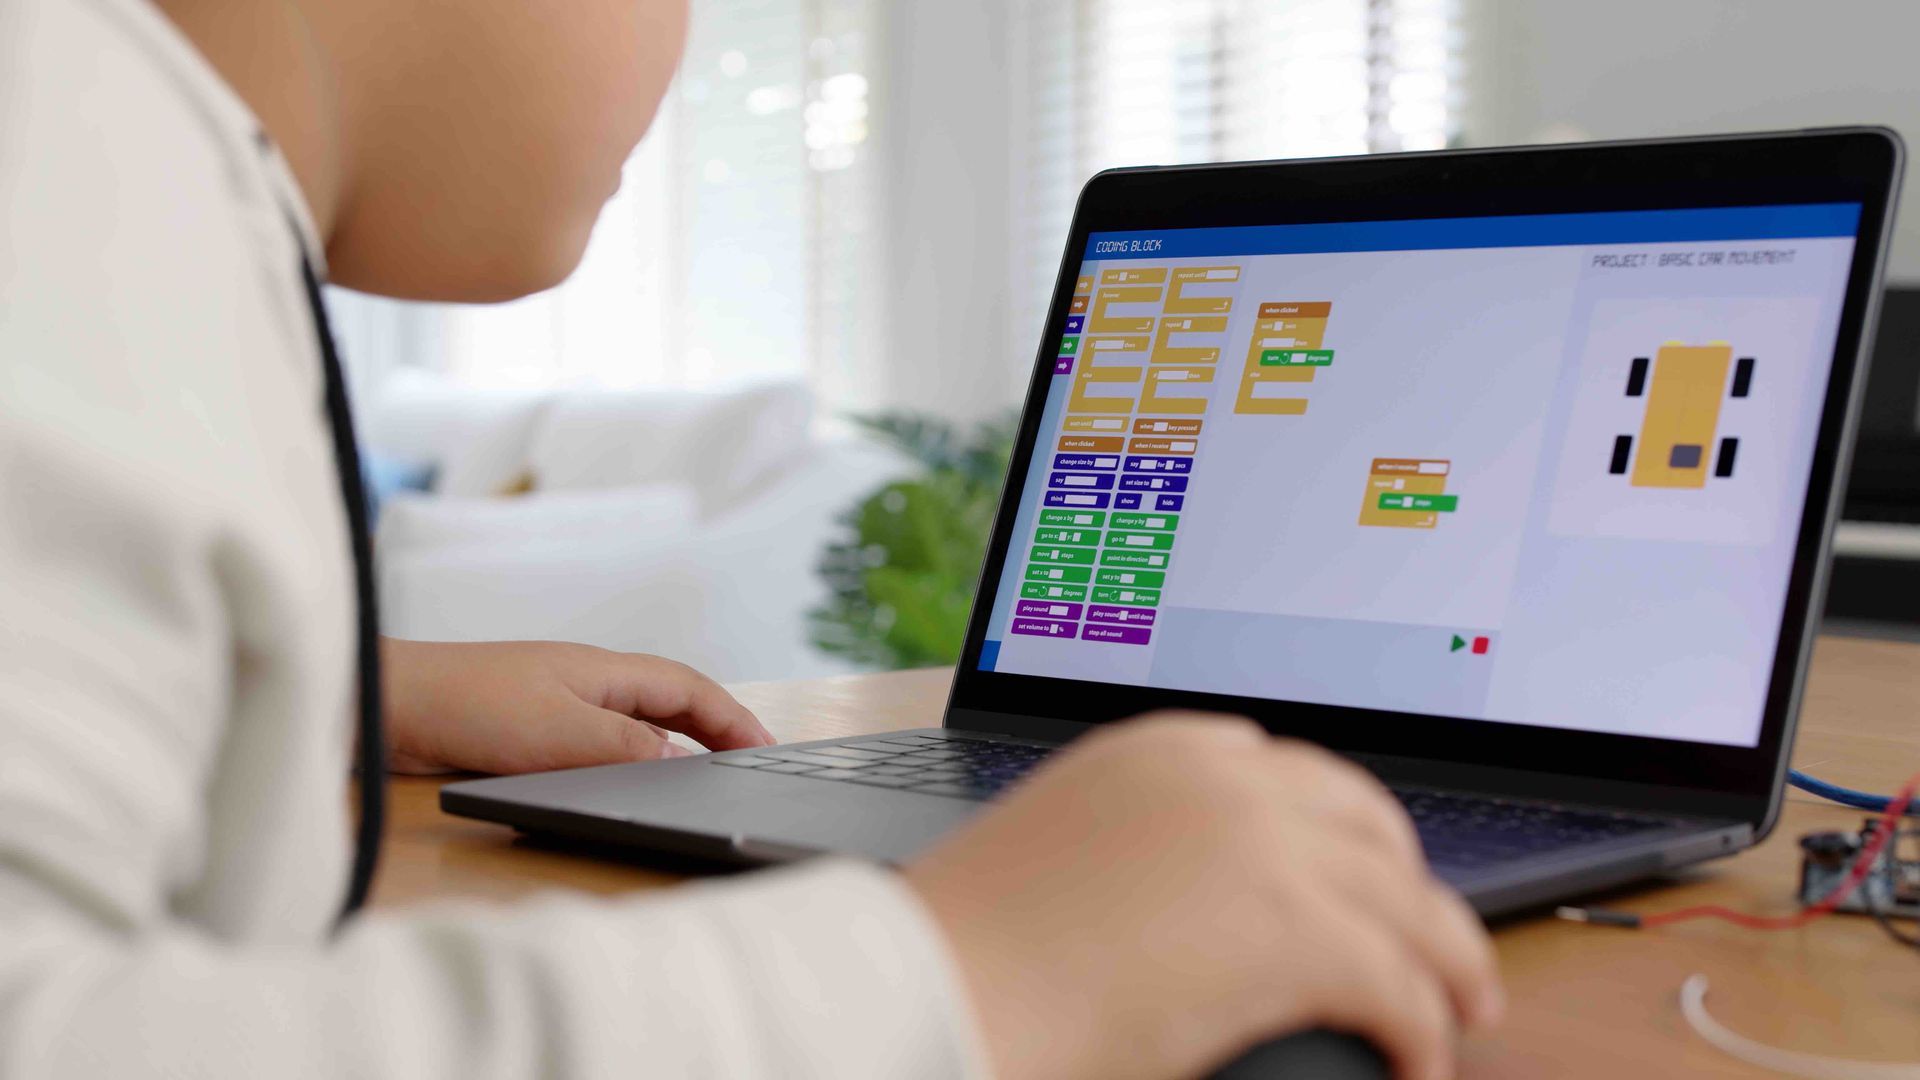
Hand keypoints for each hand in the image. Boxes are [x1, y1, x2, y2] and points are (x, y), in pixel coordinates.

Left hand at [379, 639, 773, 774]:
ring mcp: (556, 706)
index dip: (733, 719)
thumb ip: (623, 747)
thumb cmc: (465, 702)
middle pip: (668, 703)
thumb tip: (676, 760)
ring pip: (632, 726)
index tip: (768, 750)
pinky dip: (626, 765)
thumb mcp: (558, 731)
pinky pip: (595, 748)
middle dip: (715, 729)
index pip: (688, 689)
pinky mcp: (526, 735)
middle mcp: (586, 684)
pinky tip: (624, 789)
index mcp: (603, 671)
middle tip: (749, 764)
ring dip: (672, 747)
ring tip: (703, 780)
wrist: (382, 704)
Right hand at [904, 712, 1502, 1079]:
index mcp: (1161, 747)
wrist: (928, 987)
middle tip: (1430, 944)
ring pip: (1406, 900)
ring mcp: (1264, 841)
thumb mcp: (1065, 861)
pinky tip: (1415, 1060)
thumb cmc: (968, 947)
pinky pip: (1400, 979)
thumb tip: (1197, 910)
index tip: (1360, 875)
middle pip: (1366, 820)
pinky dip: (1421, 1026)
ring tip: (1461, 1007)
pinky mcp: (1292, 926)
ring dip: (1445, 960)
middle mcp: (1224, 774)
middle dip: (1408, 883)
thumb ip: (1139, 854)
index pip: (1291, 772)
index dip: (1340, 834)